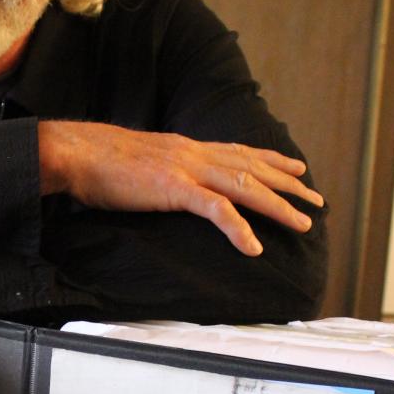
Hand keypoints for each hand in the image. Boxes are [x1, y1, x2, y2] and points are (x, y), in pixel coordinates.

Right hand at [38, 121, 323, 255]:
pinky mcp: (174, 188)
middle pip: (253, 168)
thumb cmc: (98, 163)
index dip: (271, 159)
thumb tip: (167, 183)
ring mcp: (186, 169)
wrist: (76, 154)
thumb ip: (161, 170)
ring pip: (245, 186)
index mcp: (185, 147)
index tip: (297, 167)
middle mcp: (193, 153)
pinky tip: (254, 246)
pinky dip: (239, 228)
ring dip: (278, 206)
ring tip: (303, 223)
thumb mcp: (139, 163)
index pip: (238, 151)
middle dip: (289, 185)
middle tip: (317, 201)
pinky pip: (215, 209)